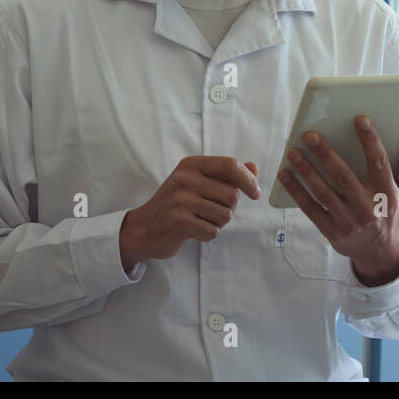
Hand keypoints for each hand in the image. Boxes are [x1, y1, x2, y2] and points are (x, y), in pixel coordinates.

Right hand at [119, 156, 259, 271]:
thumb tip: (253, 167)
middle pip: (232, 195)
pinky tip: (193, 230)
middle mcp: (185, 178)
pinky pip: (213, 231)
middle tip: (212, 211)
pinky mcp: (179, 221)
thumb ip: (226, 175)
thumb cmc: (176, 204)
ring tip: (200, 219)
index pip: (230, 165)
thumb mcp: (198, 183)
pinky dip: (207, 234)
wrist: (143, 228)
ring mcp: (180, 200)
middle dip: (229, 208)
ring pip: (225, 215)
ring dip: (218, 223)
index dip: (248, 180)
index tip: (255, 193)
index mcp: (192, 165)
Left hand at [278, 116, 398, 286]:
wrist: (382, 255)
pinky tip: (285, 175)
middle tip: (310, 134)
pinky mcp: (332, 231)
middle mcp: (367, 207)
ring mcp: (348, 221)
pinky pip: (311, 209)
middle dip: (325, 154)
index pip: (379, 163)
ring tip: (293, 152)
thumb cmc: (394, 215)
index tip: (360, 119)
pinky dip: (297, 192)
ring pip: (323, 192)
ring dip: (306, 171)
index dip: (370, 140)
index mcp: (387, 194)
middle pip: (343, 176)